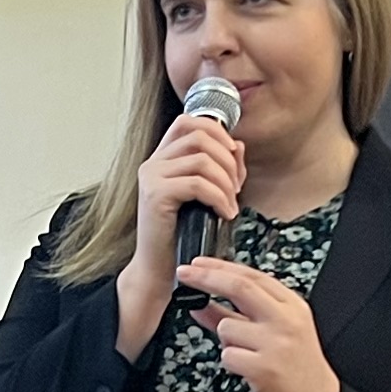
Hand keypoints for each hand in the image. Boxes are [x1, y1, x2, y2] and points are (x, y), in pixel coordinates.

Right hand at [115, 107, 247, 354]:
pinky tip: (225, 214)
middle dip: (228, 159)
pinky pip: (198, 184)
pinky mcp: (156, 195)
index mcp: (162, 158)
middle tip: (236, 188)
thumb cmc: (186, 235)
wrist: (162, 269)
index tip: (233, 155)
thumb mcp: (210, 195)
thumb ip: (223, 168)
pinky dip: (219, 197)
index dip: (216, 131)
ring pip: (202, 159)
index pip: (188, 122)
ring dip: (226, 182)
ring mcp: (151, 177)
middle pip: (199, 135)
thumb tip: (239, 144)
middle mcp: (153, 162)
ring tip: (231, 205)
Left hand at [178, 256, 342, 391]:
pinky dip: (231, 363)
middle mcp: (286, 320)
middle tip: (184, 274)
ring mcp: (276, 344)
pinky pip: (228, 356)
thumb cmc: (297, 369)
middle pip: (239, 287)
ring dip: (227, 341)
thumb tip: (202, 303)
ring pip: (227, 328)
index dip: (220, 266)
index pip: (252, 276)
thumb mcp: (275, 333)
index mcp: (292, 306)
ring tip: (247, 355)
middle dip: (206, 278)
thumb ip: (238, 315)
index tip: (197, 264)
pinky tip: (249, 370)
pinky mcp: (265, 369)